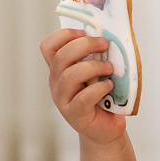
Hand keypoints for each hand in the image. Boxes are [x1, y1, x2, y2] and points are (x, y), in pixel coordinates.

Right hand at [41, 28, 124, 145]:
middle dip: (83, 45)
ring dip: (93, 67)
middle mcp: (57, 83)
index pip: (48, 47)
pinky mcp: (75, 114)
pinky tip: (109, 86)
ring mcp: (63, 99)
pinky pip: (82, 98)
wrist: (105, 129)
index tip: (83, 31)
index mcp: (60, 69)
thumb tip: (111, 36)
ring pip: (69, 76)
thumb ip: (98, 57)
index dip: (62, 35)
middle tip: (104, 44)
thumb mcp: (98, 74)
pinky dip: (98, 89)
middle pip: (61, 57)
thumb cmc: (103, 97)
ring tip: (109, 68)